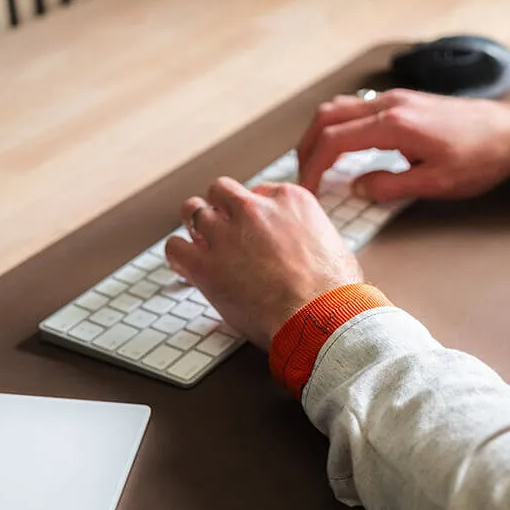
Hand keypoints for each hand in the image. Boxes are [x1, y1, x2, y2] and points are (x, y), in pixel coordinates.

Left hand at [165, 178, 362, 349]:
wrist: (320, 318)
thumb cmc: (334, 292)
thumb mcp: (333, 246)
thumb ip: (310, 235)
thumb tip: (307, 246)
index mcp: (289, 200)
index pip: (259, 191)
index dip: (253, 212)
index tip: (252, 227)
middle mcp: (255, 209)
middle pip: (222, 191)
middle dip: (221, 209)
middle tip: (224, 230)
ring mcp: (226, 234)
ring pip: (193, 211)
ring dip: (195, 226)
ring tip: (200, 243)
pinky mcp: (205, 265)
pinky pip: (175, 247)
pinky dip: (178, 256)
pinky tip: (186, 267)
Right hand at [298, 89, 509, 200]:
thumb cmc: (481, 156)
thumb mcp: (436, 182)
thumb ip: (390, 187)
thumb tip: (357, 188)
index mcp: (394, 124)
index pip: (334, 141)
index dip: (313, 167)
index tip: (307, 189)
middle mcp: (389, 104)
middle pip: (328, 116)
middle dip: (308, 146)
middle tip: (304, 175)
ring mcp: (396, 99)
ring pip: (340, 107)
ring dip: (321, 133)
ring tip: (317, 162)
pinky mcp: (404, 101)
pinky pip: (358, 108)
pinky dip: (340, 125)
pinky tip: (345, 146)